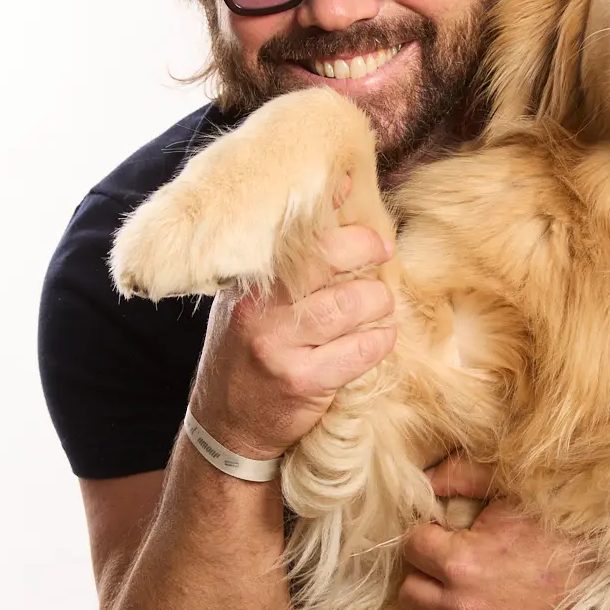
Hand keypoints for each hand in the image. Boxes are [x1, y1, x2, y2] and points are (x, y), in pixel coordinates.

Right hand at [190, 187, 395, 460]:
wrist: (226, 424)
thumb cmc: (249, 349)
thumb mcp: (255, 297)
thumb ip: (292, 252)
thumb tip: (342, 185)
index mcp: (247, 280)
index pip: (298, 232)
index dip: (341, 220)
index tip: (367, 224)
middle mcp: (258, 307)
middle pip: (328, 257)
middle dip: (367, 250)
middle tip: (383, 253)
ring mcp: (278, 344)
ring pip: (353, 303)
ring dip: (378, 302)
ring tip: (378, 305)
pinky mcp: (302, 380)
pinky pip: (362, 349)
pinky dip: (379, 342)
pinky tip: (378, 341)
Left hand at [399, 458, 584, 609]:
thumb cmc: (565, 530)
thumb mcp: (513, 493)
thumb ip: (462, 477)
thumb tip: (426, 477)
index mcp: (460, 561)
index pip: (412, 548)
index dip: (428, 537)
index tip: (444, 535)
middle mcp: (464, 608)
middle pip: (410, 595)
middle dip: (426, 576)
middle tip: (451, 564)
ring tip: (467, 596)